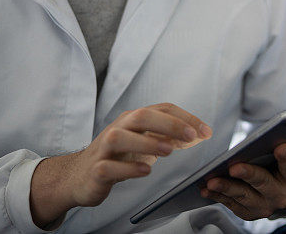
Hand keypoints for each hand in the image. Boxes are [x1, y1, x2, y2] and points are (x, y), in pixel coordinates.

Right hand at [30, 103, 210, 227]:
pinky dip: (128, 168)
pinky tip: (145, 170)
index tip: (206, 131)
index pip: (161, 109)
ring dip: (147, 142)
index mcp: (133, 119)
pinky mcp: (96, 169)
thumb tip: (199, 133)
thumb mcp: (145, 142)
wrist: (79, 176)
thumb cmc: (117, 156)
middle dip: (168, 124)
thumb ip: (170, 136)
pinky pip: (109, 166)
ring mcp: (104, 148)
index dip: (186, 117)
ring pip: (120, 137)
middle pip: (140, 116)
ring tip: (169, 151)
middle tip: (190, 136)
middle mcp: (118, 128)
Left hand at [201, 134, 285, 219]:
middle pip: (264, 184)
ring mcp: (262, 207)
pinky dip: (217, 196)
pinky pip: (230, 204)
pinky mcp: (247, 213)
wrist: (282, 195)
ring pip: (243, 197)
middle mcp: (280, 196)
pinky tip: (205, 187)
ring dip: (226, 188)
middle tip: (235, 166)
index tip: (281, 146)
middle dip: (249, 175)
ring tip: (212, 180)